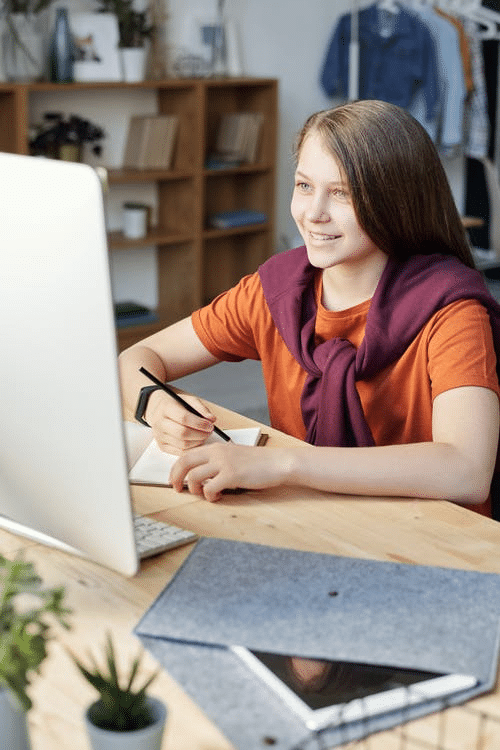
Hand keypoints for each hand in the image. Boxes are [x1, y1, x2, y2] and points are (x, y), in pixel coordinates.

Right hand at [146, 389, 216, 453]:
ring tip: (205, 435)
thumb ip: (201, 408)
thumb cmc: (176, 404)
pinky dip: (192, 449)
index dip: (199, 423)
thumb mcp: (188, 399)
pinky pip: (180, 452)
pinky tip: (198, 441)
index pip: (183, 418)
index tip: (210, 425)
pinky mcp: (162, 446)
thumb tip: (212, 419)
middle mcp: (159, 423)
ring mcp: (159, 436)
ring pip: (182, 445)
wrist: (159, 409)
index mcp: (166, 408)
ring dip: (198, 442)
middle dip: (200, 434)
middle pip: (182, 433)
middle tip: (210, 431)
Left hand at [170, 443, 289, 500]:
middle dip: (176, 478)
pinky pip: (209, 489)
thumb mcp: (235, 455)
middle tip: (177, 489)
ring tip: (205, 494)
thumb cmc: (260, 462)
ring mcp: (223, 464)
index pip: (187, 454)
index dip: (176, 468)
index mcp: (216, 447)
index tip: (175, 478)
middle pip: (184, 463)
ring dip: (195, 490)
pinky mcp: (231, 476)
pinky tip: (219, 497)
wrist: (278, 463)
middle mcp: (217, 453)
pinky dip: (210, 496)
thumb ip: (219, 461)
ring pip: (194, 477)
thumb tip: (203, 475)